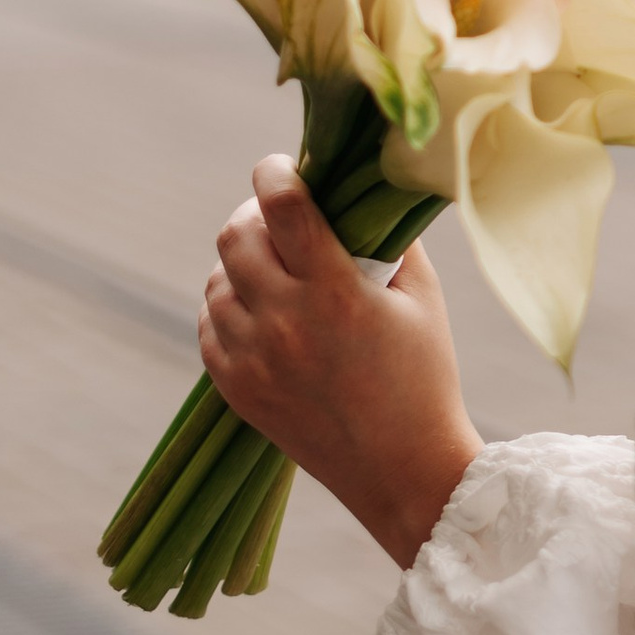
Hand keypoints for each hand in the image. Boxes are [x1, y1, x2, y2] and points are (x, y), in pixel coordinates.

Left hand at [201, 155, 483, 568]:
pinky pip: (209, 325)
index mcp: (337, 292)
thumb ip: (390, 240)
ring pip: (216, 280)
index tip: (280, 165)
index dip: (275, 172)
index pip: (284, 207)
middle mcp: (284, 322)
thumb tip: (364, 193)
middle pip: (236, 236)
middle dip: (253, 213)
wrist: (401, 469)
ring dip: (241, 264)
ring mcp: (253, 358)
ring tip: (275, 270)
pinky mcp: (235, 388)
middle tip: (276, 216)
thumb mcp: (422, 298)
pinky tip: (261, 311)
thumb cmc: (424, 376)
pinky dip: (229, 307)